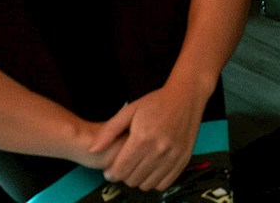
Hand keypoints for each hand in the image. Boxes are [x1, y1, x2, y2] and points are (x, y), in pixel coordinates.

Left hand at [87, 79, 204, 190]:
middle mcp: (159, 149)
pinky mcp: (183, 159)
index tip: (111, 169)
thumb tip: (92, 149)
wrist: (186, 96)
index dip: (111, 173)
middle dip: (124, 176)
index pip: (120, 170)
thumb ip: (109, 131)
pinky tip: (152, 169)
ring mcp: (173, 156)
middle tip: (125, 166)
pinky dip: (155, 181)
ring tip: (138, 167)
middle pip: (132, 179)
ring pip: (147, 184)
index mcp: (142, 137)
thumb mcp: (129, 110)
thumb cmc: (156, 102)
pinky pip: (164, 183)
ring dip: (139, 179)